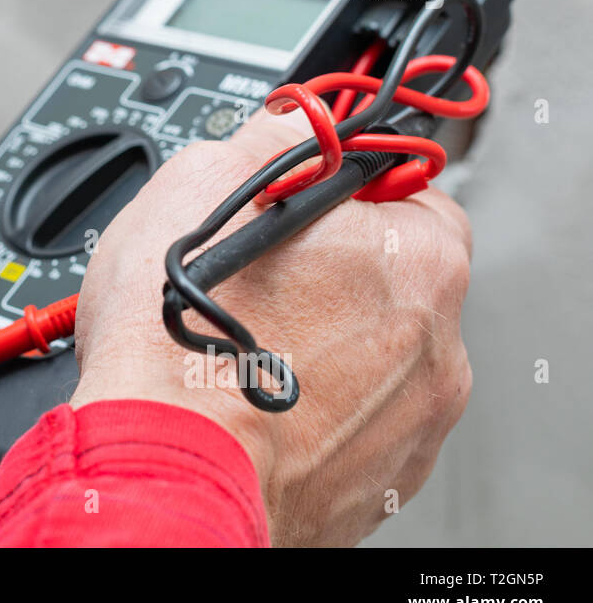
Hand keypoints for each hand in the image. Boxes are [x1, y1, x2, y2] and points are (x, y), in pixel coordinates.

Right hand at [71, 106, 472, 545]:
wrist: (164, 468)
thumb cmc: (177, 344)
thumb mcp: (196, 184)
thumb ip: (262, 140)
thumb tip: (285, 125)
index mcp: (416, 255)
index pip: (399, 189)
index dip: (333, 193)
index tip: (295, 207)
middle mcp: (438, 341)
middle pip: (389, 276)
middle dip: (329, 271)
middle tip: (259, 281)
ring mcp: (414, 419)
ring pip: (372, 354)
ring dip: (323, 342)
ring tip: (245, 345)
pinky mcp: (382, 477)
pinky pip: (355, 420)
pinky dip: (316, 405)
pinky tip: (257, 395)